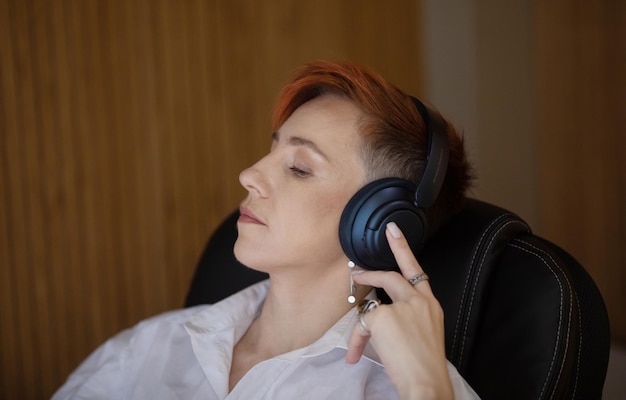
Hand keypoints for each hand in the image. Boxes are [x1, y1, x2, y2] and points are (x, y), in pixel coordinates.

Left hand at [345, 222, 453, 399]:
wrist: (426, 382)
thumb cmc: (424, 364)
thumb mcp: (424, 333)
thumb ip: (407, 316)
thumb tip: (379, 314)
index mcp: (431, 305)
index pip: (417, 271)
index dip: (403, 248)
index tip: (393, 231)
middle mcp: (419, 301)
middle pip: (392, 276)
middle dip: (372, 271)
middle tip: (356, 267)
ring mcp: (402, 307)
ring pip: (372, 306)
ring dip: (362, 323)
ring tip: (356, 342)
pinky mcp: (384, 317)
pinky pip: (362, 324)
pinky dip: (356, 340)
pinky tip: (356, 354)